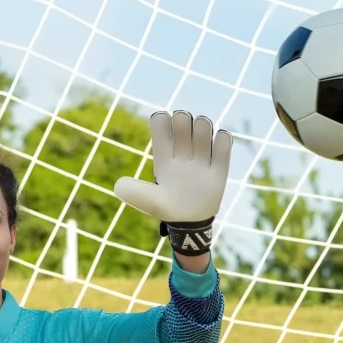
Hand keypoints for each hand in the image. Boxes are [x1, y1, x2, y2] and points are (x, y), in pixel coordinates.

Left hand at [114, 110, 231, 256]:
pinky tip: (218, 147)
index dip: (161, 121)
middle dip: (183, 121)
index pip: (161, 124)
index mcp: (163, 156)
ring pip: (204, 125)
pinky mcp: (219, 167)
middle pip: (183, 119)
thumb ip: (131, 191)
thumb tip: (118, 185)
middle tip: (184, 140)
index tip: (163, 130)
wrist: (190, 223)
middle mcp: (182, 152)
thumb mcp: (146, 201)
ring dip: (204, 128)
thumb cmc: (166, 209)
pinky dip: (222, 139)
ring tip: (202, 146)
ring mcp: (201, 158)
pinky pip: (224, 142)